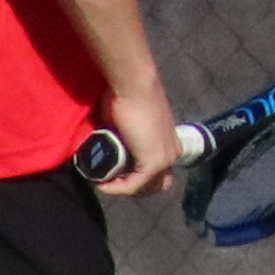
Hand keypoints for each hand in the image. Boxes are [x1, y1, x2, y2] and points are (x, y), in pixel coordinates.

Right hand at [94, 76, 185, 199]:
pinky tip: (102, 184)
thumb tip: (107, 145)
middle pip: (157, 184)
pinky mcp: (154, 162)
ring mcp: (166, 158)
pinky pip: (134, 185)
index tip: (116, 173)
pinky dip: (116, 188)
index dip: (138, 176)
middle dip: (135, 188)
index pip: (159, 171)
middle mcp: (173, 152)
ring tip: (105, 183)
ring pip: (146, 187)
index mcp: (170, 141)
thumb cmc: (127, 95)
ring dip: (124, 188)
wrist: (133, 86)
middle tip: (113, 182)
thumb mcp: (126, 122)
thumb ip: (122, 137)